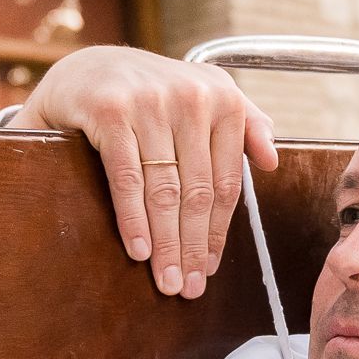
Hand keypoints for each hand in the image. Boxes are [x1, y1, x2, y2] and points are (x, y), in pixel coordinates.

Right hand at [17, 46, 275, 301]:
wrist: (85, 70)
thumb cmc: (150, 96)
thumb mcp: (204, 96)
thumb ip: (244, 125)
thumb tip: (273, 162)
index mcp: (223, 98)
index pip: (226, 181)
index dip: (218, 232)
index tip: (209, 268)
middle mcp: (191, 97)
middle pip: (197, 191)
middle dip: (192, 247)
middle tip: (188, 288)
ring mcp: (150, 102)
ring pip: (164, 190)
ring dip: (166, 243)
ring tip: (165, 281)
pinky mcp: (111, 111)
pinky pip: (127, 178)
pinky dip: (134, 219)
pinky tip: (140, 250)